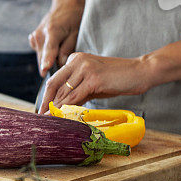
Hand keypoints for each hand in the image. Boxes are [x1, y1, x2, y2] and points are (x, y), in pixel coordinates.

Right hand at [29, 0, 83, 76]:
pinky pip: (39, 51)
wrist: (65, 5)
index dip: (47, 61)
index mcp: (52, 31)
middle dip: (51, 66)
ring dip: (48, 60)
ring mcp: (35, 36)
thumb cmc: (73, 18)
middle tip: (63, 71)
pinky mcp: (33, 38)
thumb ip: (68, 48)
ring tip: (60, 54)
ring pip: (40, 56)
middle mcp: (40, 34)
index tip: (44, 69)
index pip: (49, 50)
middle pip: (43, 57)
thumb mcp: (76, 33)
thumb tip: (62, 64)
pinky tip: (54, 48)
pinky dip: (46, 53)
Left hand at [36, 52, 153, 113]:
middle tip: (40, 117)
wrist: (140, 71)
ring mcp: (85, 68)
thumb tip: (62, 107)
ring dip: (55, 108)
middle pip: (54, 84)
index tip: (42, 110)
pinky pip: (75, 97)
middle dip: (45, 102)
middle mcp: (77, 61)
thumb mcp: (93, 84)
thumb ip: (78, 91)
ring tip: (49, 121)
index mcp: (75, 59)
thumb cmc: (118, 79)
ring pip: (64, 92)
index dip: (47, 96)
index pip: (56, 79)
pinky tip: (62, 117)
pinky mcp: (93, 79)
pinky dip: (67, 108)